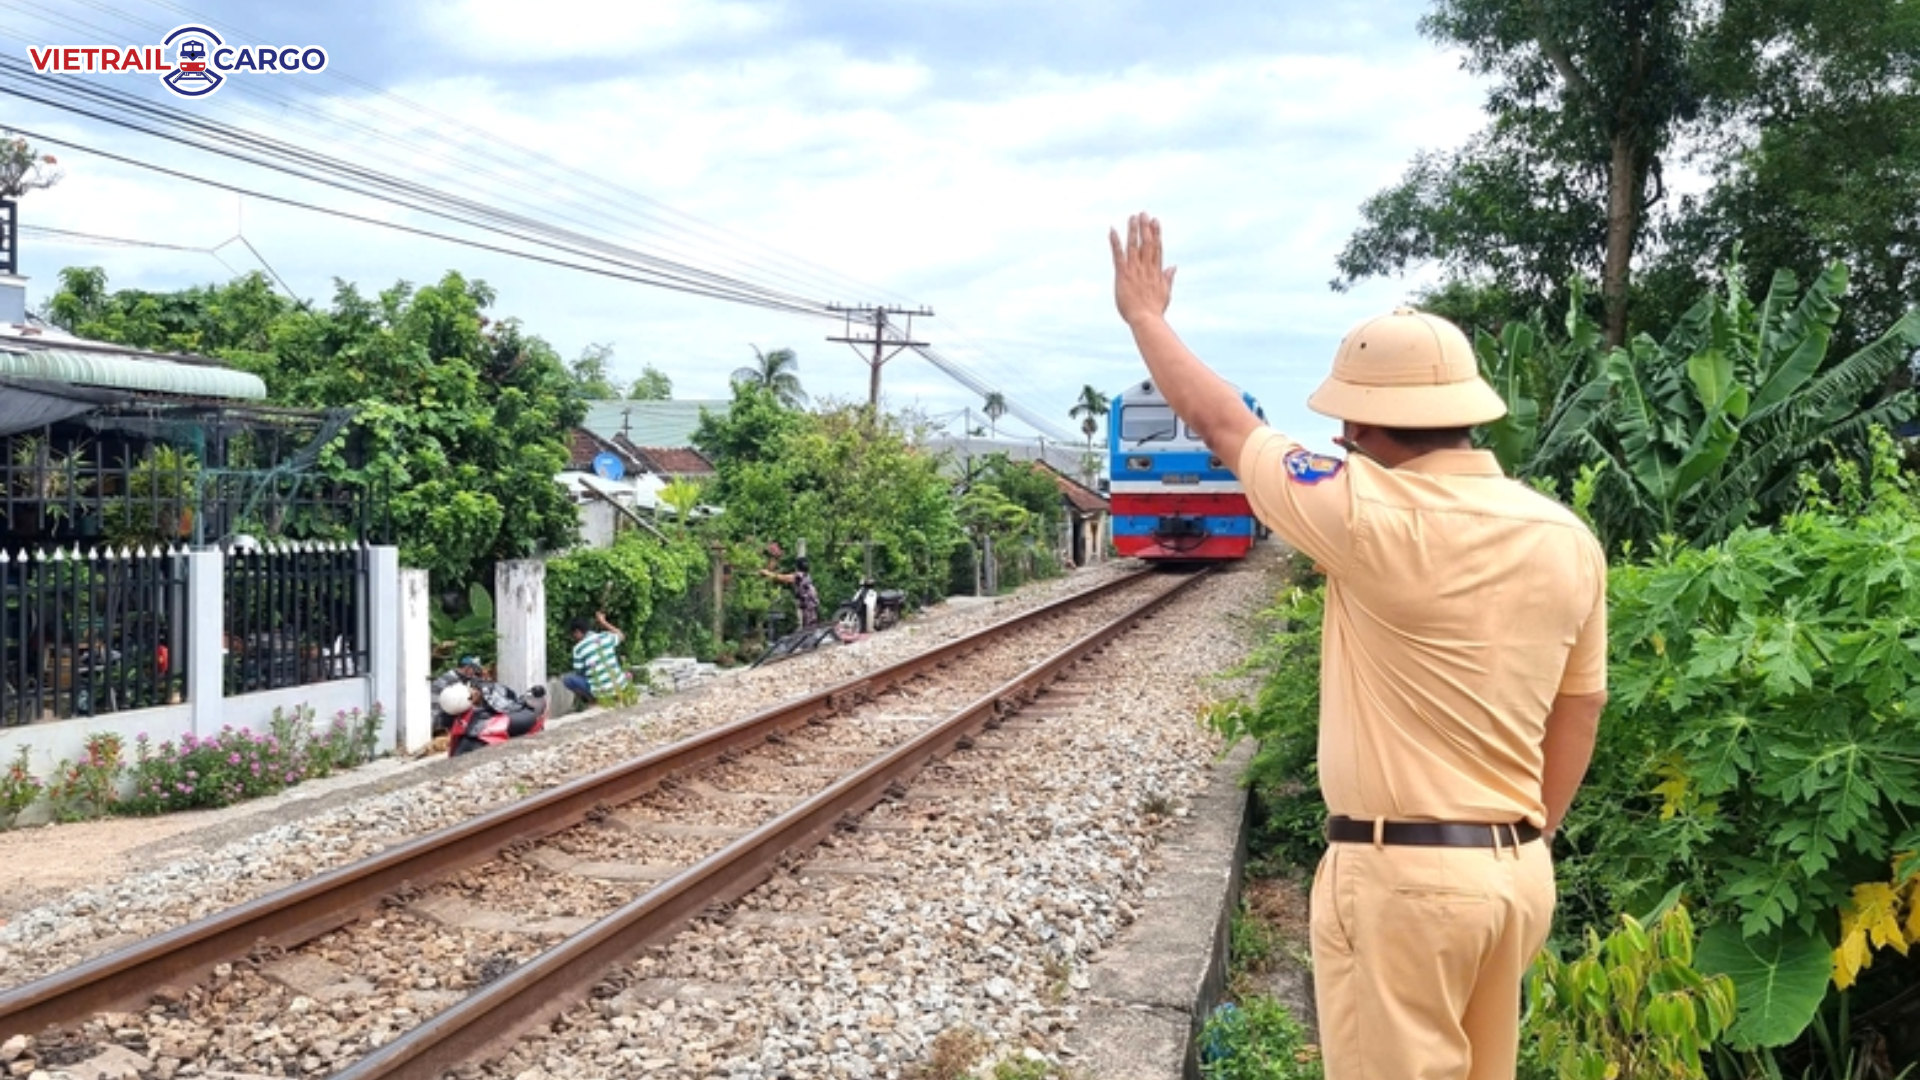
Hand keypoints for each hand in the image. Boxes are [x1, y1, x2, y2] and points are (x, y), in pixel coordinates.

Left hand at [1109, 211, 1176, 327]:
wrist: (1145, 319)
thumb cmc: (1154, 310)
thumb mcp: (1165, 293)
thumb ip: (1168, 278)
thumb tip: (1174, 266)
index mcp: (1156, 272)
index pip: (1157, 248)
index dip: (1156, 233)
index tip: (1156, 221)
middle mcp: (1146, 268)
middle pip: (1147, 243)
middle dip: (1145, 228)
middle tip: (1144, 213)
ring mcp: (1135, 270)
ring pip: (1134, 246)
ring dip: (1133, 230)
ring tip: (1132, 217)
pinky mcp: (1123, 275)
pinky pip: (1118, 255)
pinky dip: (1116, 242)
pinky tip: (1113, 230)